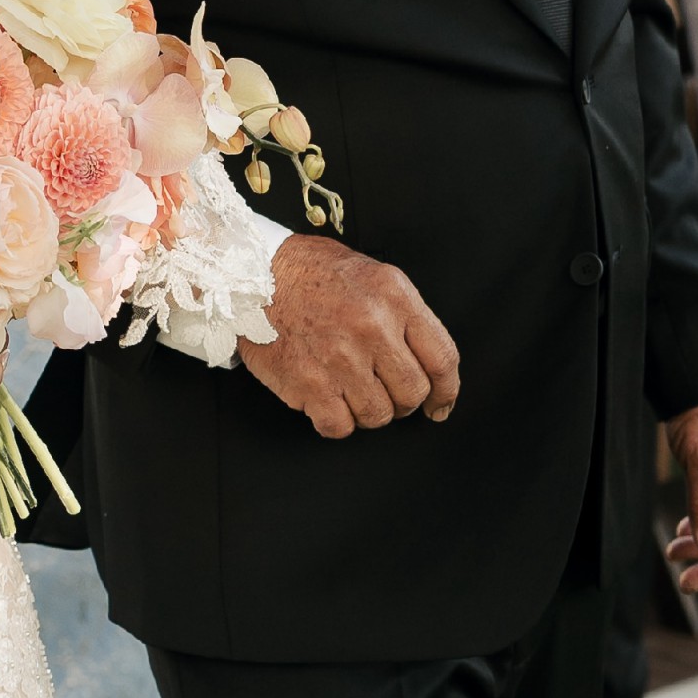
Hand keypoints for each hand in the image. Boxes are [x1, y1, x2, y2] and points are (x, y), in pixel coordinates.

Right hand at [238, 235, 460, 438]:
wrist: (251, 272)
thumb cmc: (309, 272)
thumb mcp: (371, 274)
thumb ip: (403, 315)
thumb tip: (428, 364)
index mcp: (393, 297)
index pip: (442, 359)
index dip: (446, 391)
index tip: (439, 404)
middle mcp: (370, 327)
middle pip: (412, 393)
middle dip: (402, 401)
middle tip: (383, 391)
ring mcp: (339, 357)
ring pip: (378, 415)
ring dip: (367, 410)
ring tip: (348, 390)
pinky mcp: (307, 382)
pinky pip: (339, 425)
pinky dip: (335, 420)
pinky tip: (326, 400)